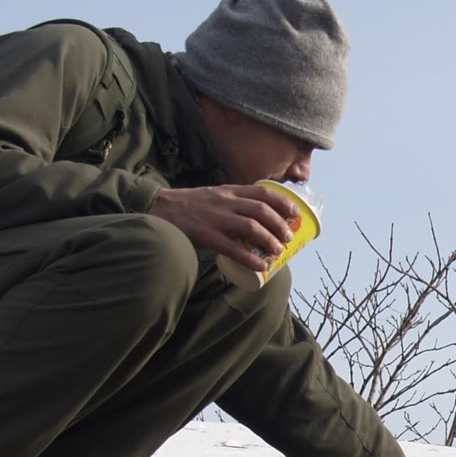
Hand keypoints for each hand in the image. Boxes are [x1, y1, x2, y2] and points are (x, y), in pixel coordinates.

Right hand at [150, 183, 297, 268]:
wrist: (160, 208)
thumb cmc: (190, 205)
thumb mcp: (215, 195)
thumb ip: (234, 203)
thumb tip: (259, 219)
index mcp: (229, 191)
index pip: (263, 192)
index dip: (283, 202)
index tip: (295, 213)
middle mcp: (225, 202)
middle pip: (261, 210)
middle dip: (279, 224)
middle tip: (288, 237)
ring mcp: (216, 218)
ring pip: (251, 227)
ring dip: (269, 240)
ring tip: (278, 251)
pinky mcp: (207, 235)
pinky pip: (233, 248)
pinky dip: (250, 258)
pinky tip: (261, 266)